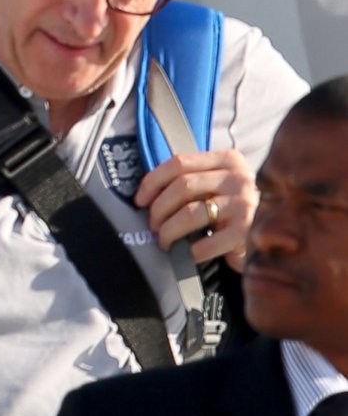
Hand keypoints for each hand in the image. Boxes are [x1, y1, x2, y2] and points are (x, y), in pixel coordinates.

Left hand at [137, 147, 255, 267]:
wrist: (275, 237)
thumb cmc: (234, 210)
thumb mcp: (219, 185)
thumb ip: (192, 180)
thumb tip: (146, 194)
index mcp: (228, 160)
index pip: (179, 162)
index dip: (152, 181)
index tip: (139, 200)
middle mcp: (238, 178)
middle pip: (182, 186)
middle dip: (158, 209)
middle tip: (153, 225)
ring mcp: (244, 204)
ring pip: (189, 213)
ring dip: (169, 231)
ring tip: (164, 241)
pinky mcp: (247, 233)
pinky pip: (206, 243)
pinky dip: (189, 251)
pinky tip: (187, 255)